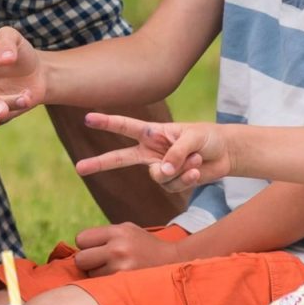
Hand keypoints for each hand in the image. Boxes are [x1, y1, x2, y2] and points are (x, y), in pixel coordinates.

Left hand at [70, 223, 188, 276]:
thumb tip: (78, 246)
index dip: (86, 245)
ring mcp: (121, 268)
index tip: (95, 249)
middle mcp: (118, 249)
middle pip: (80, 259)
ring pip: (90, 276)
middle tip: (100, 263)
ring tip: (114, 272)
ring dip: (97, 275)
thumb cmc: (145, 246)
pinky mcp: (125, 284)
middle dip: (87, 262)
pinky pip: (102, 287)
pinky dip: (106, 285)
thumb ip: (105, 235)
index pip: (81, 239)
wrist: (173, 261)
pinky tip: (118, 281)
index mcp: (117, 232)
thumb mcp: (128, 230)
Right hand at [72, 112, 226, 190]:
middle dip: (99, 163)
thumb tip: (159, 173)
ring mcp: (160, 168)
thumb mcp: (193, 137)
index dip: (107, 122)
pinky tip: (197, 170)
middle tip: (78, 167)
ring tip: (196, 158)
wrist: (225, 154)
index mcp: (153, 132)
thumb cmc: (207, 137)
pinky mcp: (172, 182)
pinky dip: (187, 178)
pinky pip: (172, 186)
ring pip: (157, 177)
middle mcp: (151, 151)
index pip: (125, 126)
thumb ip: (175, 153)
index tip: (87, 118)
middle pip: (120, 158)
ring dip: (180, 169)